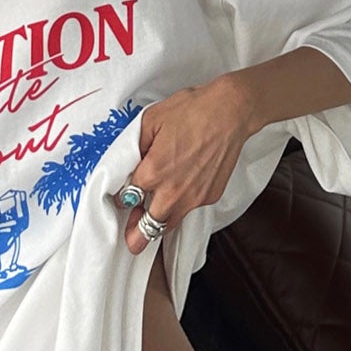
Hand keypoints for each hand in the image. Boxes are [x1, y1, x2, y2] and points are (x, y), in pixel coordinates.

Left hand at [112, 73, 253, 255]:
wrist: (230, 112)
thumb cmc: (192, 111)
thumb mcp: (151, 121)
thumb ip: (134, 147)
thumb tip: (126, 163)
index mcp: (152, 172)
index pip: (127, 198)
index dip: (121, 198)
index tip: (120, 197)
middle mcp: (172, 191)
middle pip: (147, 226)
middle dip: (135, 234)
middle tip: (130, 239)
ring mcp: (194, 197)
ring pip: (169, 224)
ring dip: (157, 226)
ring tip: (148, 227)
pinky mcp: (210, 196)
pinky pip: (189, 209)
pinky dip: (181, 207)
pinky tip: (179, 194)